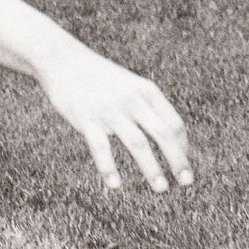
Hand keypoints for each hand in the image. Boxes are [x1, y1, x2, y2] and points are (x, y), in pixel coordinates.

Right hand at [34, 38, 192, 193]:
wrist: (62, 60)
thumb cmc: (98, 76)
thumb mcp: (129, 84)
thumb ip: (146, 105)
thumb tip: (167, 134)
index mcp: (146, 91)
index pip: (174, 124)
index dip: (183, 147)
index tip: (183, 165)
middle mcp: (132, 100)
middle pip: (163, 134)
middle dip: (178, 160)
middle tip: (186, 182)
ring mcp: (109, 110)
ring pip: (137, 143)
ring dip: (151, 168)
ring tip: (161, 187)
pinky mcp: (87, 120)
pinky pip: (102, 148)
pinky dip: (109, 168)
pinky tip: (115, 185)